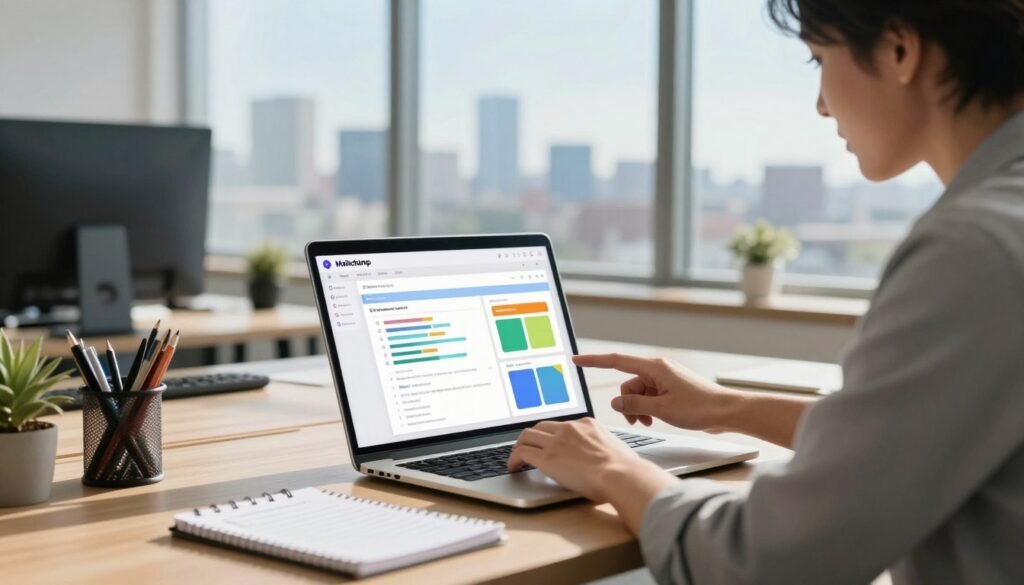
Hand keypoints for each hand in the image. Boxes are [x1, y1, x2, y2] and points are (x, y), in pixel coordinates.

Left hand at [507, 418, 676, 532]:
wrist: (621, 475)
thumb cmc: (625, 470)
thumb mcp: (615, 450)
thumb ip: (603, 450)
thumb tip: (604, 461)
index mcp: (588, 425)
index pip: (563, 425)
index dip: (553, 435)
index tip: (550, 443)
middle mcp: (570, 428)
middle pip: (541, 426)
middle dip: (533, 436)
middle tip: (529, 447)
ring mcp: (556, 441)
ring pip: (527, 435)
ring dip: (520, 446)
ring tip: (517, 458)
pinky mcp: (547, 457)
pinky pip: (521, 452)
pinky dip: (514, 458)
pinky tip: (513, 468)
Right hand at [573, 353, 736, 431]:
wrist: (727, 412)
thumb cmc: (700, 407)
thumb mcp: (662, 409)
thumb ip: (635, 405)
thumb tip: (616, 402)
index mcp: (654, 367)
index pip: (617, 361)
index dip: (594, 361)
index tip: (576, 360)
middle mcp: (658, 369)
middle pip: (628, 384)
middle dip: (628, 403)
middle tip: (638, 421)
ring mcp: (665, 379)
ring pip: (638, 393)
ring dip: (639, 408)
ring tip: (649, 422)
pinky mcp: (670, 389)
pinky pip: (649, 396)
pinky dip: (648, 408)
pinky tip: (655, 419)